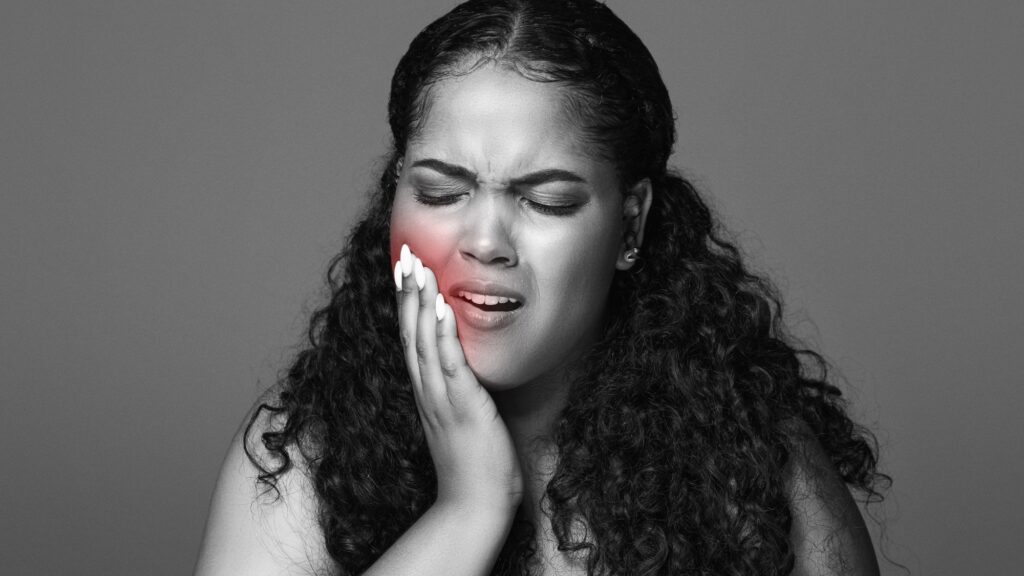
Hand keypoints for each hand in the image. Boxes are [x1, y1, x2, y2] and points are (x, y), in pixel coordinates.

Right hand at [394, 244, 523, 513]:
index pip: (411, 339)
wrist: (475, 503)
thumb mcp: (458, 418)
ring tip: (419, 268)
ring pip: (425, 343)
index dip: (406, 304)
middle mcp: (429, 391)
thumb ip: (455, 391)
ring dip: (420, 304)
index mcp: (427, 392)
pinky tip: (443, 308)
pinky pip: (451, 364)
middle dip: (407, 292)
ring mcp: (443, 398)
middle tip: (405, 254)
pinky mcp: (463, 406)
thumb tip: (460, 366)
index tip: (405, 271)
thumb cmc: (472, 463)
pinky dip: (444, 335)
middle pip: (411, 333)